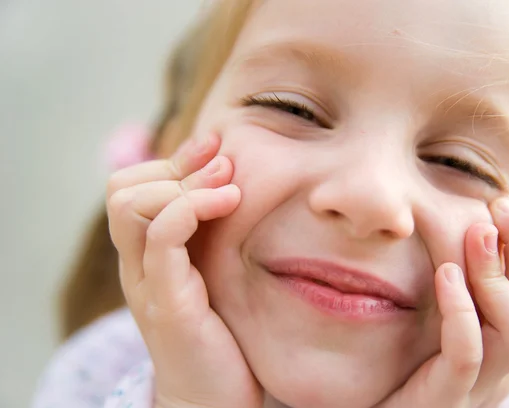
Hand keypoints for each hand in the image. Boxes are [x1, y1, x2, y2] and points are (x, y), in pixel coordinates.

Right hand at [106, 134, 262, 407]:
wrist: (215, 400)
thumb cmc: (223, 335)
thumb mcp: (214, 274)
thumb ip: (211, 237)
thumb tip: (233, 182)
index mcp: (146, 256)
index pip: (129, 187)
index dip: (171, 158)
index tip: (215, 145)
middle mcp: (137, 266)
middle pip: (121, 189)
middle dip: (175, 164)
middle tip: (222, 161)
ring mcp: (147, 285)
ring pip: (132, 206)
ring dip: (185, 182)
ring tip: (230, 183)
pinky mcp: (169, 304)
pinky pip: (162, 239)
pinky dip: (192, 208)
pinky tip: (231, 202)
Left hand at [377, 198, 508, 407]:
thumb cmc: (394, 362)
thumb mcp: (430, 318)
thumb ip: (450, 284)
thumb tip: (462, 227)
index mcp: (499, 345)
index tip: (502, 204)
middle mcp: (499, 367)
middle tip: (500, 208)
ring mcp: (476, 387)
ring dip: (497, 275)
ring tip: (477, 233)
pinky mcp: (444, 400)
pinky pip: (466, 355)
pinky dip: (462, 311)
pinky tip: (445, 274)